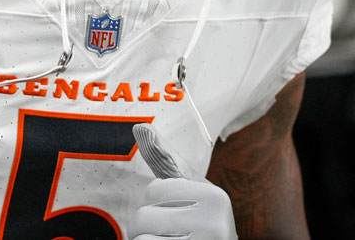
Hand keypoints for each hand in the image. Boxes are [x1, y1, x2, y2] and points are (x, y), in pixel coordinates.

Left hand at [126, 123, 236, 239]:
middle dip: (149, 226)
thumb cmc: (200, 227)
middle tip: (173, 234)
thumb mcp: (190, 194)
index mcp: (215, 198)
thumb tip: (139, 126)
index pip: (155, 190)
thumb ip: (165, 162)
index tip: (181, 215)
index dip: (160, 204)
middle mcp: (213, 224)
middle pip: (144, 214)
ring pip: (140, 237)